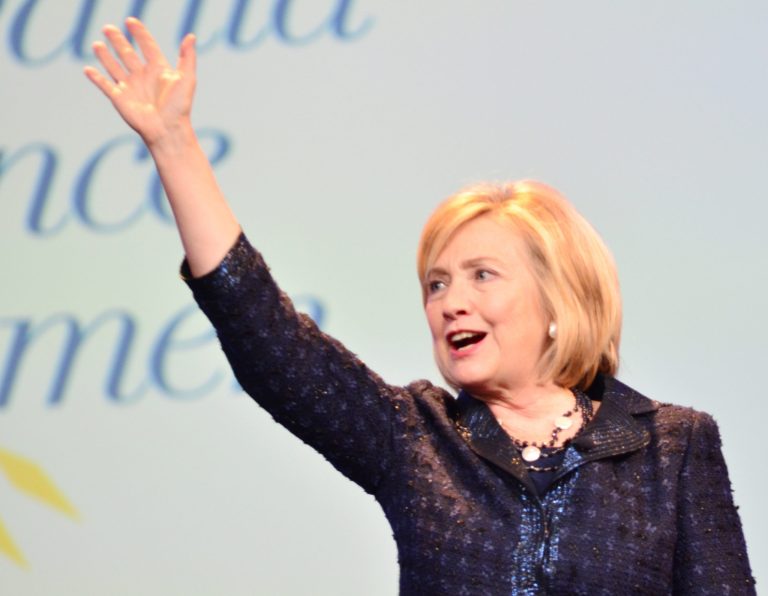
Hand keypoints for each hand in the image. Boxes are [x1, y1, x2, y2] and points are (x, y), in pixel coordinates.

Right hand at [84, 18, 196, 147]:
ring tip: (97, 44)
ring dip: (105, 55)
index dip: (140, 33)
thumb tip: (191, 36)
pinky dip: (96, 78)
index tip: (131, 21)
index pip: (147, 46)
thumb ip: (187, 57)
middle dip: (117, 40)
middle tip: (108, 28)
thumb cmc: (179, 107)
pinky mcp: (119, 98)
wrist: (167, 130)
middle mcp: (143, 76)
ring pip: (114, 67)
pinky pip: (105, 85)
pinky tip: (88, 69)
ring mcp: (130, 87)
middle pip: (127, 53)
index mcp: (158, 69)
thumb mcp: (187, 79)